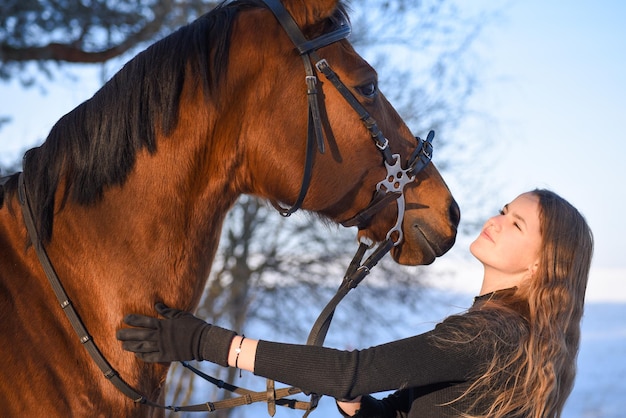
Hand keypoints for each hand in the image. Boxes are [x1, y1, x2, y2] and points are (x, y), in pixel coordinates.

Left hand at [117, 303, 235, 364]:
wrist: (203, 341)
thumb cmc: (193, 325)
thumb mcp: (180, 315)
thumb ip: (167, 311)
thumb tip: (157, 305)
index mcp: (164, 324)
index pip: (145, 321)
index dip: (134, 320)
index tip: (125, 319)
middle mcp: (161, 336)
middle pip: (140, 335)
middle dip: (127, 334)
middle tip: (117, 335)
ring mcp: (163, 346)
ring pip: (143, 347)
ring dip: (132, 346)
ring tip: (123, 346)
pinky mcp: (167, 356)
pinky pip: (152, 357)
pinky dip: (143, 356)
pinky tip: (137, 355)